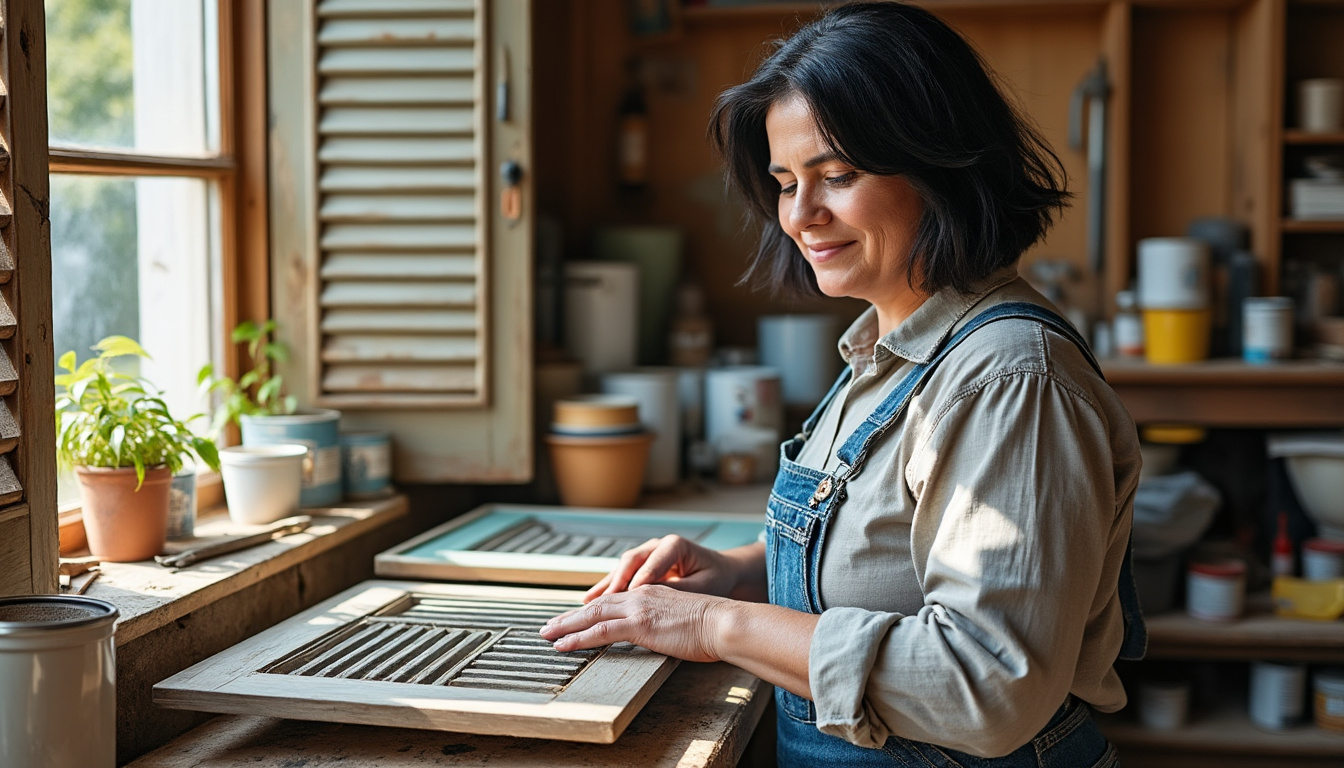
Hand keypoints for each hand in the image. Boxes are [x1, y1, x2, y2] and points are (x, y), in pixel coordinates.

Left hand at [540, 584, 728, 661]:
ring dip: (566, 626)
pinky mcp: (639, 624)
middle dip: (570, 616)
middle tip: (549, 626)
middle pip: (597, 605)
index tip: (575, 619)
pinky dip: (577, 638)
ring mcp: (638, 608)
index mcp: (652, 594)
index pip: (614, 601)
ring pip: (592, 616)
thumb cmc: (714, 626)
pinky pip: (600, 631)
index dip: (591, 610)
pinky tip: (563, 645)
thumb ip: (667, 624)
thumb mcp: (684, 620)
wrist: (724, 622)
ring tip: (547, 635)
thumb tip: (662, 636)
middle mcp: (641, 596)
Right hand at [585, 534, 739, 602]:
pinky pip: (623, 576)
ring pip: (622, 568)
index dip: (635, 583)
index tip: (624, 599)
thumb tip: (652, 599)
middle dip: (612, 584)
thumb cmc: (717, 579)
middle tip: (597, 603)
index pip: (650, 565)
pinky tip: (593, 601)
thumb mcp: (703, 586)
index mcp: (673, 545)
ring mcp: (648, 554)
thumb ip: (678, 590)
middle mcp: (657, 546)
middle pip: (629, 563)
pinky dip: (609, 589)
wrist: (725, 573)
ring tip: (587, 602)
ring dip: (605, 586)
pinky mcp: (644, 566)